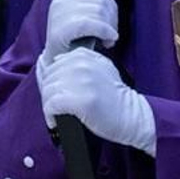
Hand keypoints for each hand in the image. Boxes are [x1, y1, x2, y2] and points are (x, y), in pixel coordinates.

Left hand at [37, 48, 156, 154]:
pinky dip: (49, 116)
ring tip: (55, 116)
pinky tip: (55, 122)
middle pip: (48, 79)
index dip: (53, 83)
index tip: (58, 95)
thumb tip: (56, 61)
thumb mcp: (102, 68)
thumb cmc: (115, 97)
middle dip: (49, 96)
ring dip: (48, 107)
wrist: (131, 116)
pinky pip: (51, 105)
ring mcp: (80, 82)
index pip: (53, 66)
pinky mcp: (78, 101)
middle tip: (55, 109)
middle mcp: (81, 66)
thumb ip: (81, 61)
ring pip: (48, 92)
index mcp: (84, 56)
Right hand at [41, 0, 118, 65]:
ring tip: (108, 40)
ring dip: (110, 28)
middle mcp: (59, 2)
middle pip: (100, 1)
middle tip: (111, 34)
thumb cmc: (72, 39)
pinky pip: (91, 23)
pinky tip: (108, 41)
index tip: (110, 21)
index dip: (110, 7)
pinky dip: (105, 32)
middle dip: (111, 18)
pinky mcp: (62, 30)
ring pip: (98, 12)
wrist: (58, 63)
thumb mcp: (76, 13)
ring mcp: (59, 15)